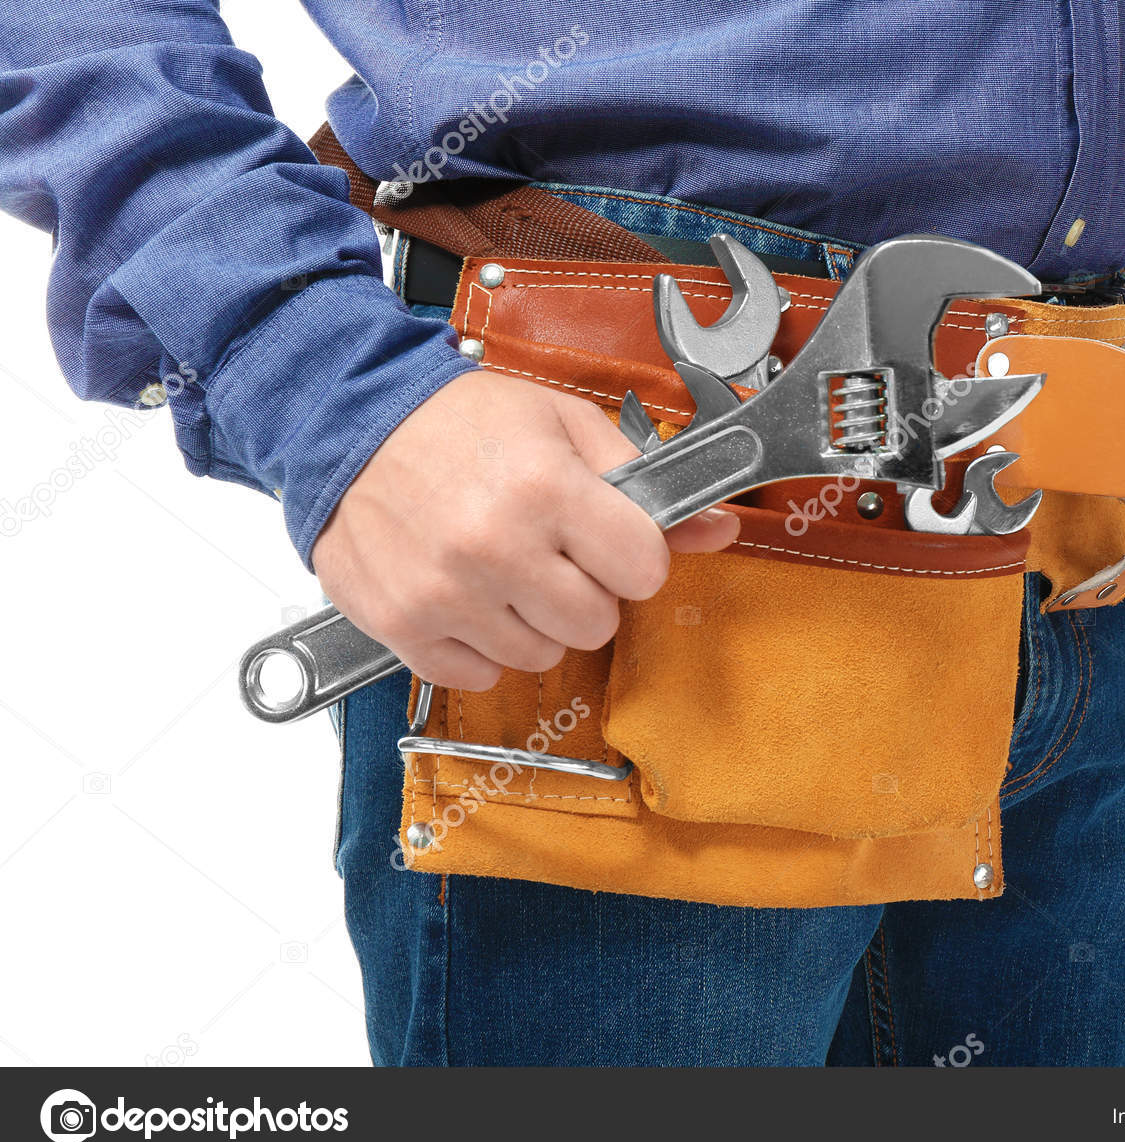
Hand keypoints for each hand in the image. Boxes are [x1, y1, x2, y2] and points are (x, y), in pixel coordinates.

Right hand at [311, 369, 737, 689]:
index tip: (609, 541)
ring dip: (534, 622)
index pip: (643, 570)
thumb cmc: (458, 422)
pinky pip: (479, 676)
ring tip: (504, 569)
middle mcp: (496, 546)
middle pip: (597, 623)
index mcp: (546, 487)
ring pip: (541, 657)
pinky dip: (480, 646)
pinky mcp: (403, 625)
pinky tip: (468, 597)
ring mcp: (447, 594)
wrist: (346, 423)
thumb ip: (643, 480)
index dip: (632, 555)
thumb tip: (717, 528)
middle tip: (551, 554)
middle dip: (586, 592)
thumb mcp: (563, 425)